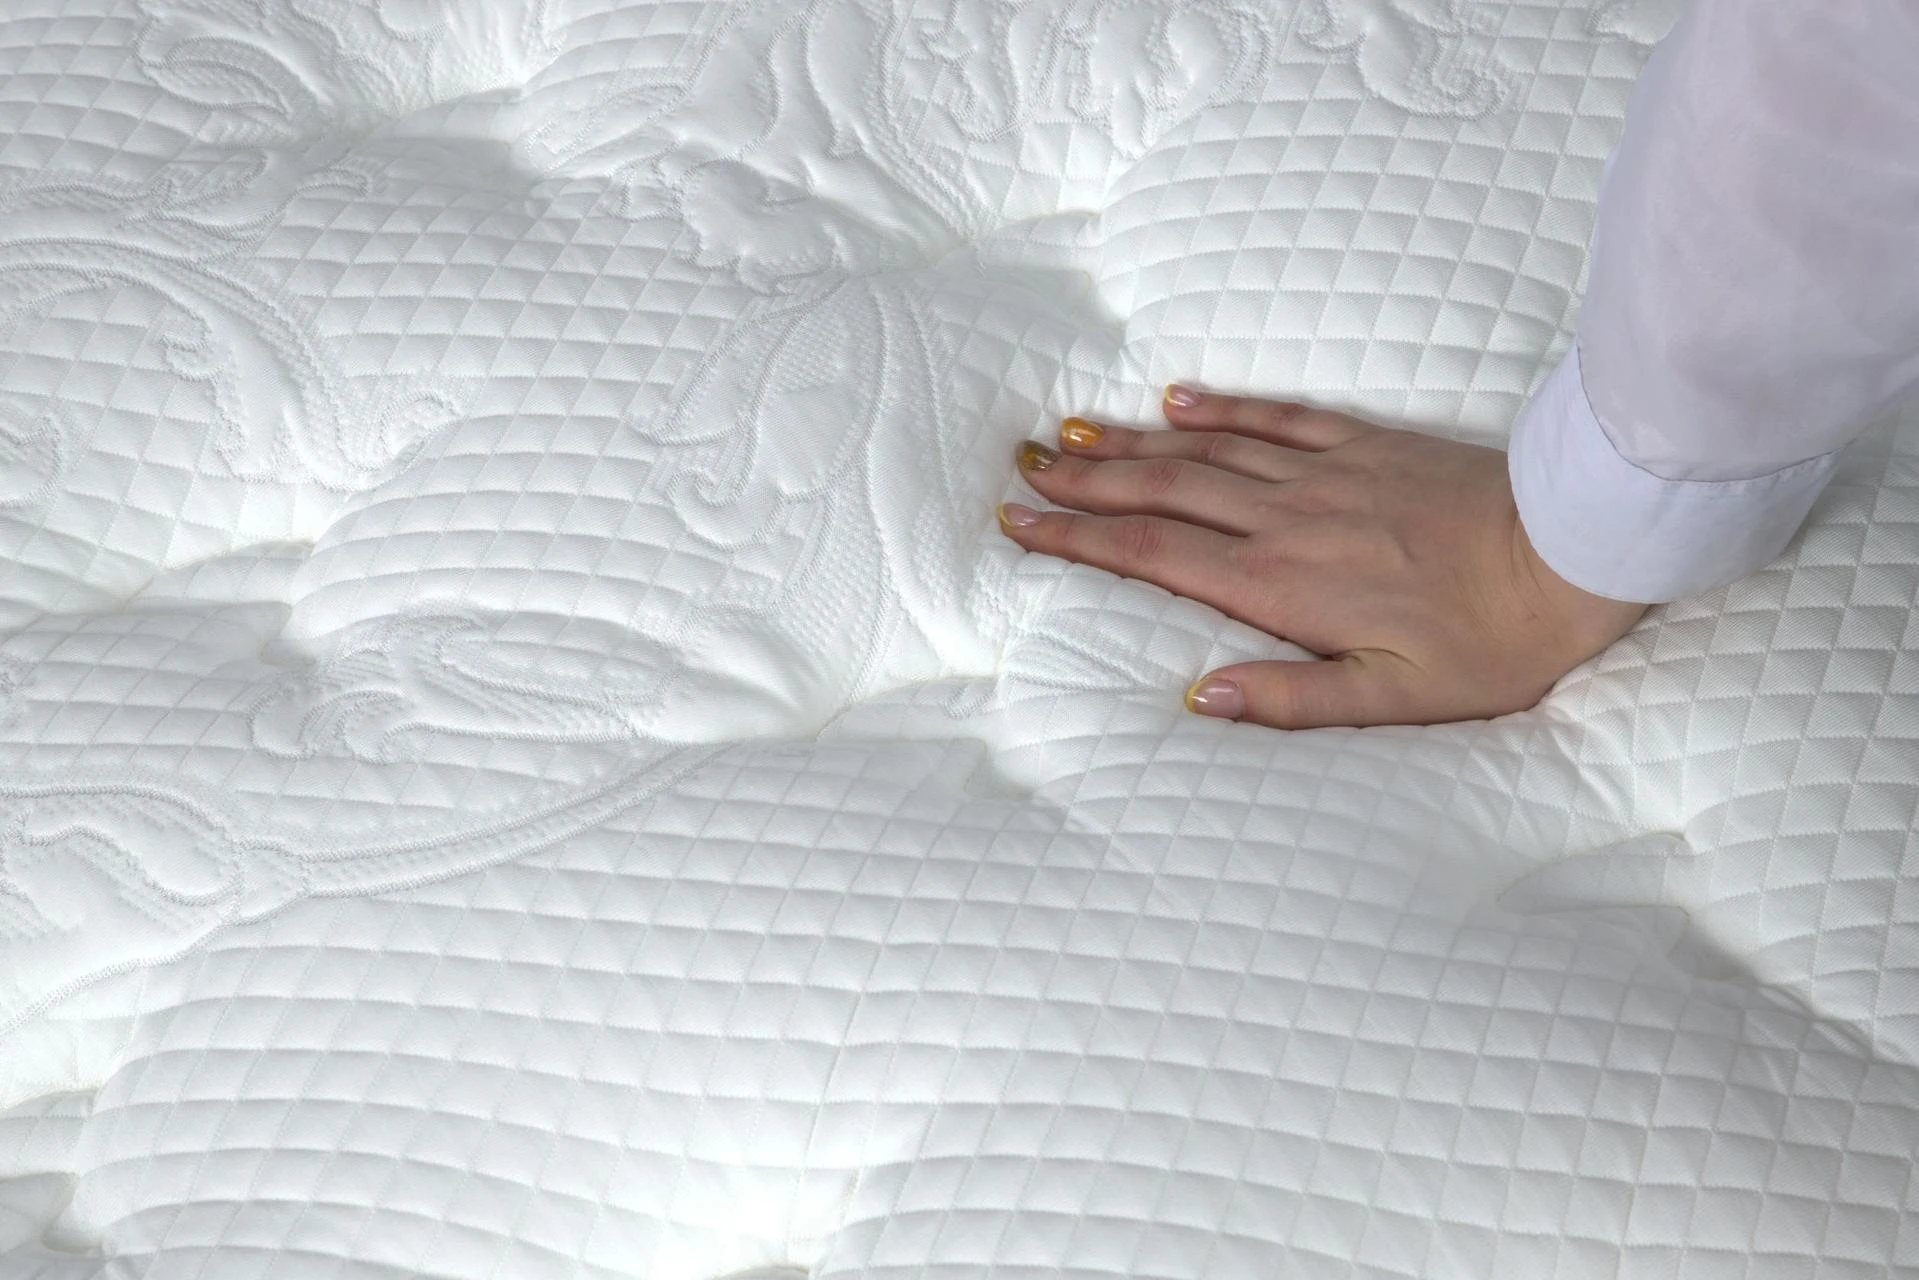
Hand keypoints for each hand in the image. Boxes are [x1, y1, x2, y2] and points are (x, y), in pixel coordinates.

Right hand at [997, 386, 1647, 727]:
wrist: (1576, 549)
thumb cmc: (1494, 641)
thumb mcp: (1397, 699)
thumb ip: (1292, 698)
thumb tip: (1196, 697)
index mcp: (1283, 586)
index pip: (1156, 554)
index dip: (1081, 540)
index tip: (1021, 525)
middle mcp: (1288, 520)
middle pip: (1163, 491)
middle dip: (1084, 484)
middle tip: (1020, 472)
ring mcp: (1325, 474)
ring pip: (1204, 451)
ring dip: (1130, 444)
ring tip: (1066, 436)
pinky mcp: (1367, 446)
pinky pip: (1277, 418)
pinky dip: (1221, 407)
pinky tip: (1178, 400)